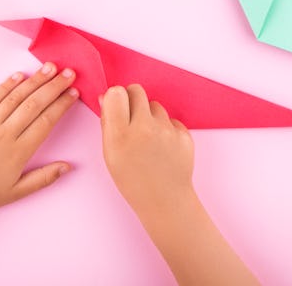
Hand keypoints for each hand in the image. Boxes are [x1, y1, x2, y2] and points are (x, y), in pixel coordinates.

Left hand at [0, 62, 78, 217]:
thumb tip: (68, 166)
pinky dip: (6, 85)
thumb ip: (44, 178)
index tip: (74, 93)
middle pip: (34, 104)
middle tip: (69, 73)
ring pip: (16, 97)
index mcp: (19, 152)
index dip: (62, 105)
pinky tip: (19, 75)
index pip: (46, 122)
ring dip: (35, 81)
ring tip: (50, 68)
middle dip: (54, 87)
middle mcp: (5, 134)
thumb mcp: (16, 192)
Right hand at [100, 84, 194, 214]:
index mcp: (120, 135)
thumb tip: (107, 97)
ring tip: (148, 138)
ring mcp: (167, 131)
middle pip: (136, 90)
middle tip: (131, 117)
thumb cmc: (133, 180)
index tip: (117, 107)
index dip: (116, 98)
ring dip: (150, 115)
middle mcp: (144, 128)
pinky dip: (166, 128)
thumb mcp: (110, 154)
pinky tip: (162, 146)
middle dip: (132, 100)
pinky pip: (171, 119)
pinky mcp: (184, 134)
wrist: (165, 201)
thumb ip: (107, 123)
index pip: (117, 92)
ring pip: (155, 105)